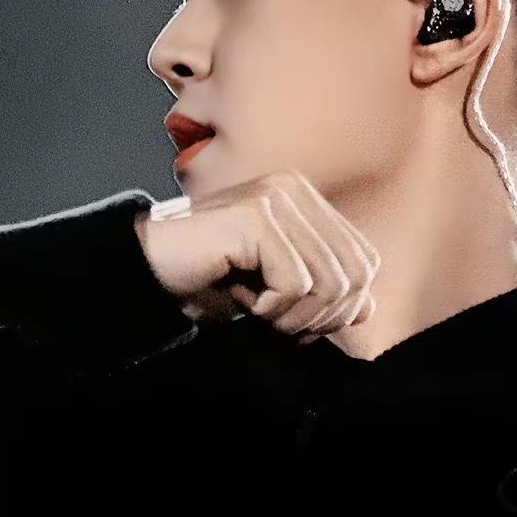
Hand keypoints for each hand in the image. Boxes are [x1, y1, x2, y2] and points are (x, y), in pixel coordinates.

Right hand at [133, 169, 378, 342]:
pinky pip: (297, 283)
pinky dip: (273, 309)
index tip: (298, 326)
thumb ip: (322, 297)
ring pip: (330, 282)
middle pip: (355, 273)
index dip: (341, 308)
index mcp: (306, 200)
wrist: (147, 272)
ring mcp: (277, 198)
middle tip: (279, 327)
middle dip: (323, 317)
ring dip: (295, 318)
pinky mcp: (257, 216)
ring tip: (259, 314)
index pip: (363, 261)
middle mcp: (295, 190)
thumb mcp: (274, 294)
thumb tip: (370, 308)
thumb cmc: (206, 282)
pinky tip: (244, 301)